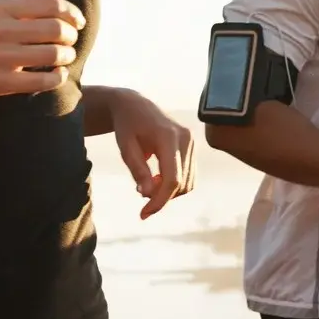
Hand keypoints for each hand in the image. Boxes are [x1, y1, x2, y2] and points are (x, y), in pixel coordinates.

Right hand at [0, 0, 85, 102]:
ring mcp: (1, 56)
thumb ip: (16, 12)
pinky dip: (56, 78)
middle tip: (70, 43)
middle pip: (57, 28)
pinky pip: (41, 80)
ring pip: (53, 54)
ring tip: (64, 60)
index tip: (78, 22)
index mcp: (0, 7)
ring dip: (67, 57)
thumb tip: (56, 15)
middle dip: (71, 37)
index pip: (51, 4)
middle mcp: (2, 29)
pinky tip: (55, 77)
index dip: (72, 13)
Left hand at [111, 91, 194, 219]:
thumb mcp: (126, 148)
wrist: (135, 105)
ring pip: (188, 183)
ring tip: (147, 183)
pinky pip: (189, 175)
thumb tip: (147, 195)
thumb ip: (138, 170)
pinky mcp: (192, 146)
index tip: (143, 214)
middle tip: (140, 193)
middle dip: (162, 197)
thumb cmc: (127, 126)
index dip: (160, 200)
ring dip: (169, 192)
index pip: (172, 178)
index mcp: (168, 137)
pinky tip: (157, 178)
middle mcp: (186, 138)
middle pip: (181, 183)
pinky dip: (174, 184)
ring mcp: (192, 142)